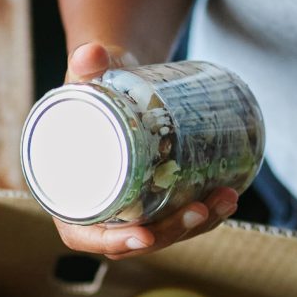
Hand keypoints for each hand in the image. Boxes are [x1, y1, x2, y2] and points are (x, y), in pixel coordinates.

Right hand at [50, 41, 238, 259]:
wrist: (119, 72)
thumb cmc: (95, 77)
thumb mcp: (91, 71)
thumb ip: (87, 63)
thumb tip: (91, 53)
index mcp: (68, 188)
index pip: (82, 234)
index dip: (112, 243)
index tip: (145, 236)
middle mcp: (100, 203)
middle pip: (134, 237)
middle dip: (172, 232)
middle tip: (200, 208)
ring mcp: (131, 201)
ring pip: (163, 229)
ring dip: (197, 225)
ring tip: (226, 199)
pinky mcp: (155, 192)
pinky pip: (177, 214)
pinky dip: (203, 213)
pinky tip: (229, 199)